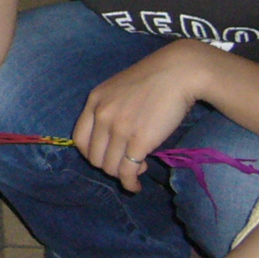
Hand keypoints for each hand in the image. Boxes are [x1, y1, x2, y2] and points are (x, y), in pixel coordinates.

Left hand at [72, 40, 207, 192]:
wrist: (179, 72)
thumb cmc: (154, 78)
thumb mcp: (120, 88)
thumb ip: (110, 109)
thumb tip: (112, 138)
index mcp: (95, 101)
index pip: (79, 139)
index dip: (91, 153)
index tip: (106, 155)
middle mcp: (102, 115)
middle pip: (94, 157)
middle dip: (108, 165)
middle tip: (126, 162)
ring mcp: (119, 129)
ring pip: (110, 167)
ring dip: (122, 175)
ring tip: (137, 169)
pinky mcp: (138, 141)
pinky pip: (127, 171)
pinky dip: (130, 183)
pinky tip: (136, 185)